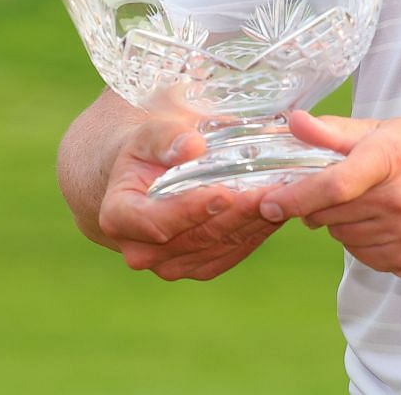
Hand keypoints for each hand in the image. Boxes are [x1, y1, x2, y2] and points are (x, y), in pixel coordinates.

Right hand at [96, 115, 283, 281]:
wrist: (143, 179)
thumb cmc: (147, 151)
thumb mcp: (149, 134)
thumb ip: (166, 138)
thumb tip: (192, 147)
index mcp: (118, 216)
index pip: (155, 222)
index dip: (190, 210)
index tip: (223, 192)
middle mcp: (141, 250)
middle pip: (196, 237)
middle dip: (237, 214)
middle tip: (272, 192)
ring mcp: (170, 264)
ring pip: (219, 247)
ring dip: (253, 224)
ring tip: (282, 197)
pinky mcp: (197, 266)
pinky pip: (230, 253)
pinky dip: (256, 232)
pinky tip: (277, 210)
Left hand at [255, 111, 400, 276]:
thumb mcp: (387, 130)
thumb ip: (335, 131)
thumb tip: (293, 123)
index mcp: (390, 159)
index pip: (333, 183)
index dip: (294, 196)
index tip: (268, 203)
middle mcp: (399, 200)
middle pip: (330, 213)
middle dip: (320, 203)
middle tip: (337, 188)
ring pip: (342, 237)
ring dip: (342, 223)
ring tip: (370, 202)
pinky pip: (363, 256)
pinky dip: (363, 241)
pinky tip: (384, 222)